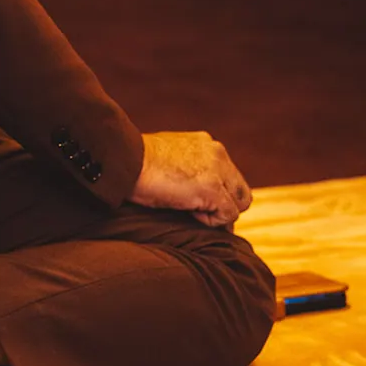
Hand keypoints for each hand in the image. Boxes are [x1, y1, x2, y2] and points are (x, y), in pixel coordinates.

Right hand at [131, 131, 251, 227]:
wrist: (124, 159)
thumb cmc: (136, 163)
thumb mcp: (170, 157)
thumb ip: (189, 167)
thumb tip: (195, 192)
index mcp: (207, 144)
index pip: (229, 176)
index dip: (218, 195)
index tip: (196, 202)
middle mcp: (217, 153)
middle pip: (241, 191)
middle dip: (225, 206)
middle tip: (199, 213)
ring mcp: (216, 170)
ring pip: (239, 204)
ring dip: (218, 213)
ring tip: (190, 210)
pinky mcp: (211, 188)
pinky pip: (228, 215)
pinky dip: (211, 221)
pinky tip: (188, 211)